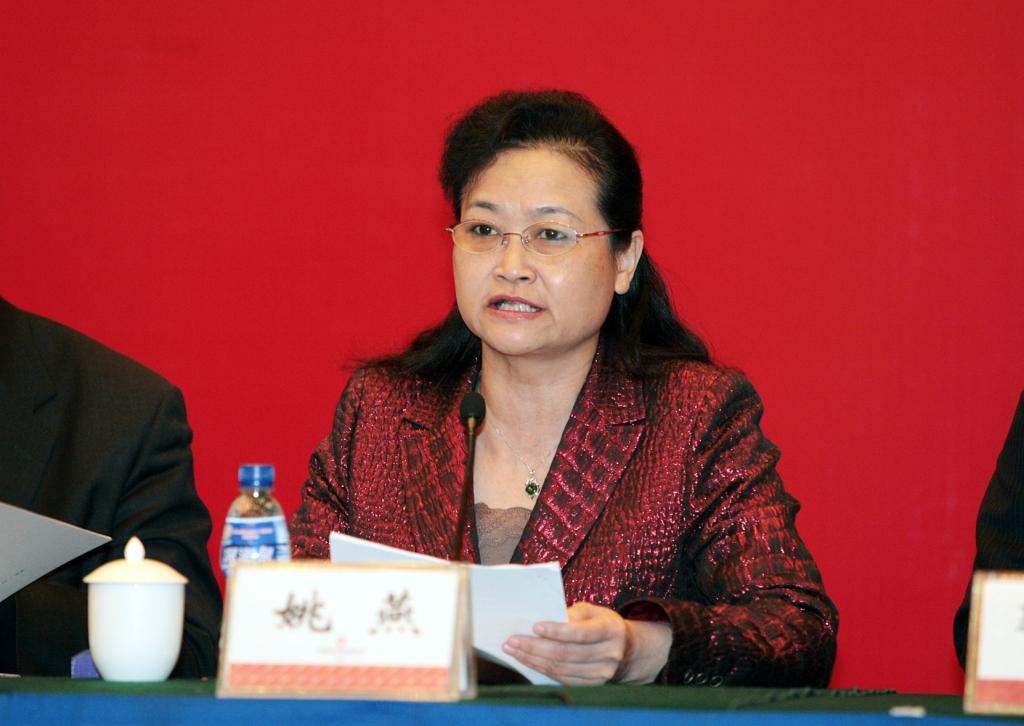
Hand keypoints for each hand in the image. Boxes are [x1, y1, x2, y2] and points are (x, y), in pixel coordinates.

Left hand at [501, 601, 670, 684]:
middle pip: (566, 654)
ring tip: (513, 650)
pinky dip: (542, 670)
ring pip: (561, 669)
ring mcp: (602, 673)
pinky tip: (528, 661)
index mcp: (611, 631)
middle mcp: (609, 654)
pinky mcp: (593, 685)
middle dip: (535, 647)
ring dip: (533, 660)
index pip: (580, 633)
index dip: (556, 631)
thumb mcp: (592, 611)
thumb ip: (572, 614)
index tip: (534, 627)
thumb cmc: (602, 624)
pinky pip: (562, 679)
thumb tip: (543, 618)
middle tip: (512, 640)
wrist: (626, 649)